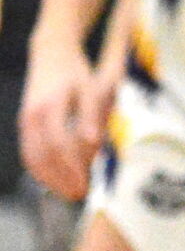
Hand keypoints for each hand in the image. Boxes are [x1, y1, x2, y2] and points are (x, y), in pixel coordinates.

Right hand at [21, 38, 115, 201]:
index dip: (71, 168)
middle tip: (78, 196)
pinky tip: (56, 178)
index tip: (85, 185)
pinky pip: (29, 153)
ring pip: (32, 159)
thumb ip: (91, 116)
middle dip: (59, 180)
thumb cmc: (76, 72)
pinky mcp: (24, 125)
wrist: (51, 54)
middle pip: (42, 158)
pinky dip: (41, 169)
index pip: (59, 145)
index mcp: (49, 107)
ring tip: (68, 191)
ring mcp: (24, 122)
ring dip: (48, 179)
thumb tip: (94, 144)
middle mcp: (31, 117)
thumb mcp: (90, 88)